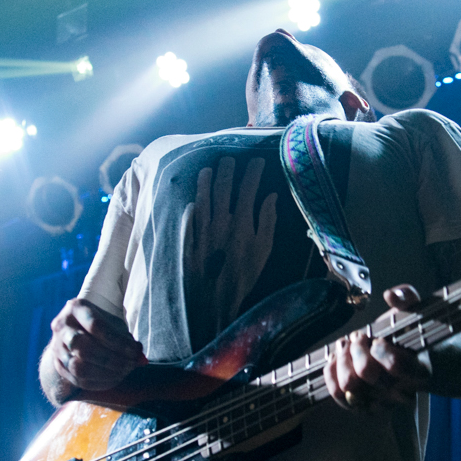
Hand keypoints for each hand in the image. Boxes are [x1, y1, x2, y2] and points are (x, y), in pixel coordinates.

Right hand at [49, 298, 146, 391]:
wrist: (78, 328)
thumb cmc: (102, 325)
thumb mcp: (113, 323)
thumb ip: (127, 340)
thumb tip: (142, 360)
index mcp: (76, 308)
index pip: (96, 326)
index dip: (117, 341)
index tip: (135, 350)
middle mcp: (61, 326)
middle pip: (84, 348)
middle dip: (111, 360)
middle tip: (130, 365)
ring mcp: (56, 346)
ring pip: (78, 367)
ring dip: (105, 374)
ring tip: (124, 372)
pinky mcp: (57, 364)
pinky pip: (77, 380)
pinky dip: (99, 383)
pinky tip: (114, 379)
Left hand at [181, 156, 277, 335]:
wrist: (214, 301)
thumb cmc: (244, 277)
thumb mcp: (263, 250)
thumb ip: (267, 221)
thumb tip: (270, 197)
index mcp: (242, 223)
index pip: (248, 189)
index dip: (253, 172)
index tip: (257, 161)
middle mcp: (221, 221)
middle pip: (224, 188)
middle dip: (228, 170)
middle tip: (229, 159)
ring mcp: (202, 230)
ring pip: (204, 198)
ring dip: (206, 182)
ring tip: (208, 170)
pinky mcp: (189, 240)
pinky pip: (189, 218)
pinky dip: (192, 206)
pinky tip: (193, 200)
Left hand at [324, 285, 431, 411]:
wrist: (411, 365)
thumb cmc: (410, 337)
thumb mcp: (416, 312)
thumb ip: (408, 298)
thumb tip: (390, 296)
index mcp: (418, 371)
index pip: (396, 366)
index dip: (381, 349)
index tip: (378, 338)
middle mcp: (400, 392)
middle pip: (367, 373)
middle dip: (357, 348)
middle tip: (359, 337)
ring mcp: (379, 402)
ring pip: (349, 385)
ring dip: (342, 360)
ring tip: (346, 345)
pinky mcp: (362, 405)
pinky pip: (338, 395)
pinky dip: (331, 373)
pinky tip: (335, 358)